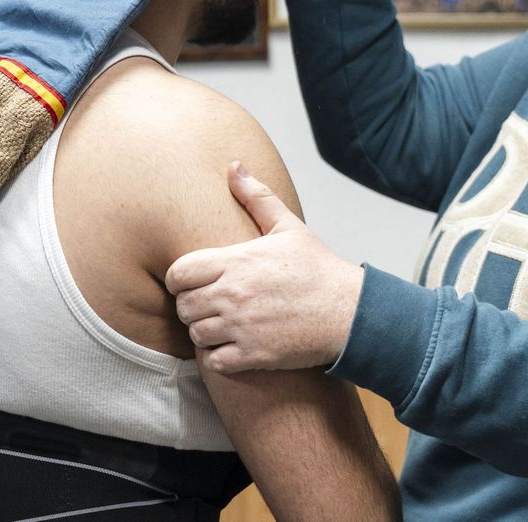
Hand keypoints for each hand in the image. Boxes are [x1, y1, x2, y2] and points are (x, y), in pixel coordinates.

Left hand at [166, 163, 363, 373]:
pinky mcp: (254, 355)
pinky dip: (219, 357)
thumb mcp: (287, 226)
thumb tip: (234, 167)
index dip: (179, 279)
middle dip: (191, 306)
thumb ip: (256, 197)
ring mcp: (242, 327)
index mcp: (236, 261)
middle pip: (183, 306)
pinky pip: (215, 362)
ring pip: (197, 335)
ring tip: (221, 325)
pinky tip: (233, 346)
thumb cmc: (318, 268)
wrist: (349, 312)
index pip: (178, 273)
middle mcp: (233, 294)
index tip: (192, 282)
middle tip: (209, 305)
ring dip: (205, 332)